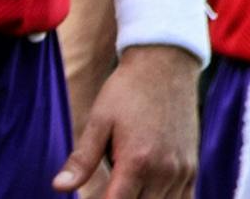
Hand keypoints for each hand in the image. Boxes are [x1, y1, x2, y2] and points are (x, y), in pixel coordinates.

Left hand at [53, 44, 197, 197]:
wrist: (164, 64)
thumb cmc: (126, 91)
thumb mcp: (99, 120)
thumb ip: (82, 160)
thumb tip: (58, 187)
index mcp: (137, 161)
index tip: (91, 198)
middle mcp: (164, 172)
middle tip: (108, 187)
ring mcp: (182, 172)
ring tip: (124, 185)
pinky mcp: (192, 168)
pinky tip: (146, 192)